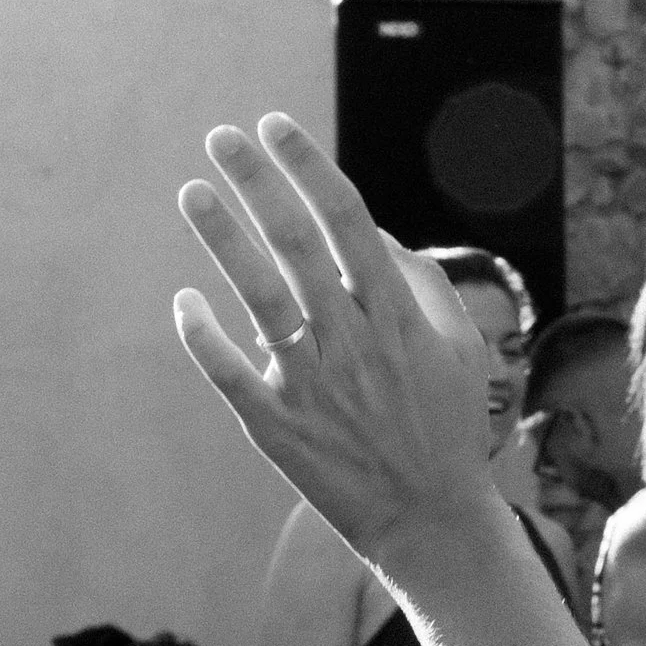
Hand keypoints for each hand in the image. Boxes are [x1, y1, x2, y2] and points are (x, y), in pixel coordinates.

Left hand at [175, 117, 495, 562]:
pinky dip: (203, 334)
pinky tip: (184, 300)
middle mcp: (352, 341)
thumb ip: (423, 283)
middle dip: (256, 183)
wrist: (432, 520)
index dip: (308, 166)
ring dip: (222, 239)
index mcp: (398, 315)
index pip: (347, 219)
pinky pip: (228, 371)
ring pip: (258, 296)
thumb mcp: (460, 348)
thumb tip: (375, 232)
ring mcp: (312, 384)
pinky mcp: (278, 427)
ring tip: (193, 194)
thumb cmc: (447, 427)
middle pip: (296, 242)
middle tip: (220, 138)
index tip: (275, 126)